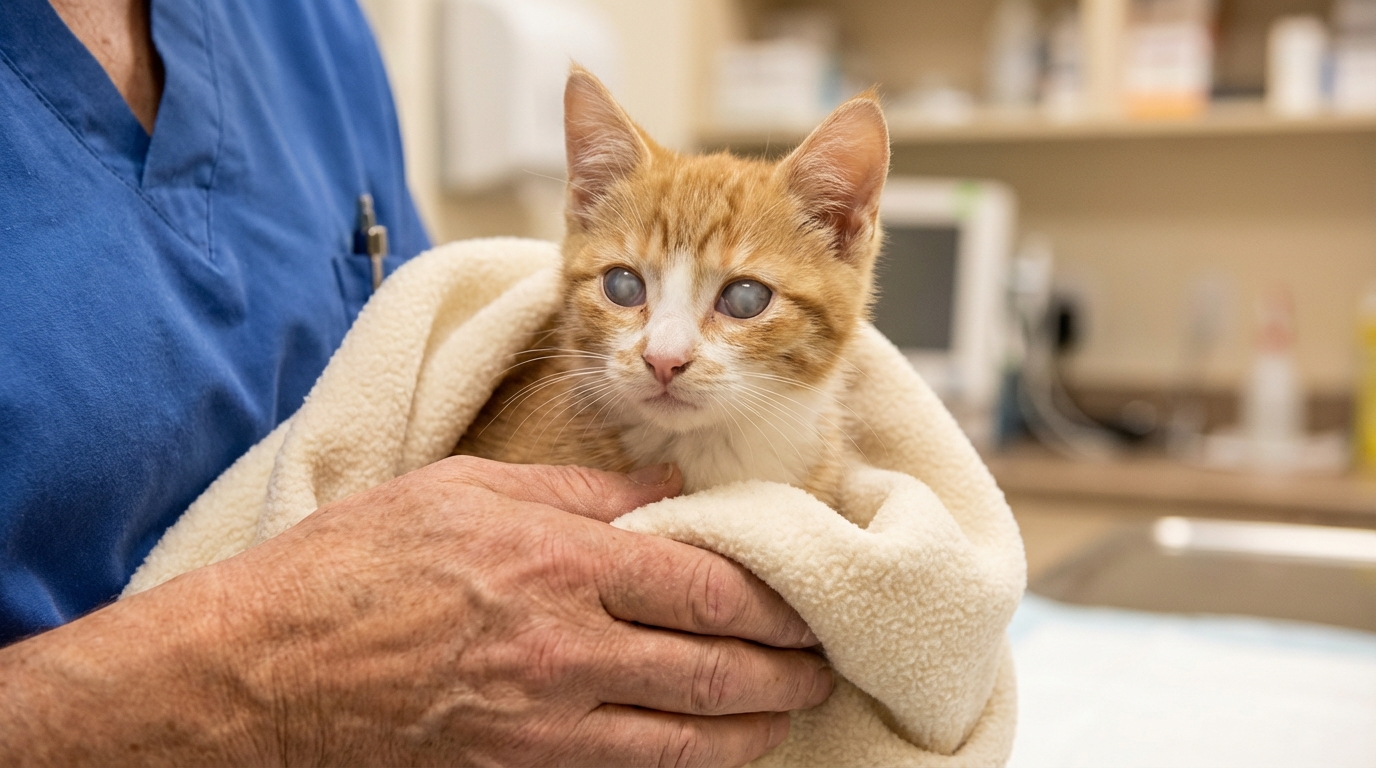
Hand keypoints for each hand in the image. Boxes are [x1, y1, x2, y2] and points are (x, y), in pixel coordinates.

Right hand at [0, 457, 831, 767]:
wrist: (260, 668)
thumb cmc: (356, 561)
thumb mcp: (467, 488)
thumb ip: (582, 491)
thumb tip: (668, 490)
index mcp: (558, 561)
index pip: (706, 586)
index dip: (776, 600)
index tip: (811, 601)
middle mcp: (564, 648)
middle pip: (715, 668)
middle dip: (786, 671)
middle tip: (822, 664)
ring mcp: (542, 723)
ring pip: (686, 740)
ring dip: (753, 730)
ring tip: (786, 713)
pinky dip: (684, 766)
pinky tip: (711, 752)